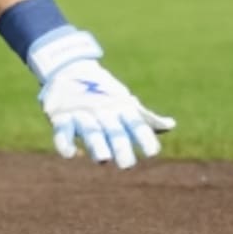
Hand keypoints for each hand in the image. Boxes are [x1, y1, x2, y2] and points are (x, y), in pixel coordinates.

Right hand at [33, 33, 175, 169]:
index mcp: (121, 108)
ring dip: (96, 144)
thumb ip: (146, 118)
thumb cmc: (104, 93)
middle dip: (121, 146)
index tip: (153, 153)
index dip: (144, 137)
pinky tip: (70, 154)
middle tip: (127, 164)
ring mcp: (82, 113)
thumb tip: (170, 126)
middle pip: (114, 130)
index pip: (136, 124)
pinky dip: (64, 142)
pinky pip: (62, 131)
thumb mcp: (126, 104)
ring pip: (90, 131)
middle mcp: (104, 111)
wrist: (70, 68)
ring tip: (103, 159)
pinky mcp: (62, 116)